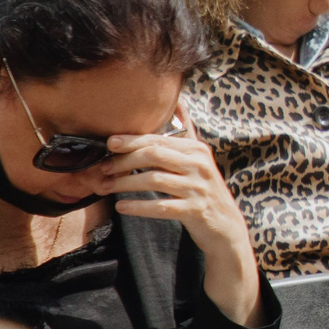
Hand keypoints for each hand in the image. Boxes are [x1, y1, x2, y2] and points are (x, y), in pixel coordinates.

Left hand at [105, 102, 259, 324]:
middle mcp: (199, 166)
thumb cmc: (204, 189)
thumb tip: (178, 102)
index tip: (109, 143)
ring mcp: (198, 188)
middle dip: (123, 161)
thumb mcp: (199, 160)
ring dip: (125, 183)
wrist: (226, 226)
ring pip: (154, 180)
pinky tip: (121, 207)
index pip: (158, 139)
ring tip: (105, 187)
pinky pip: (161, 206)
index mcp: (197, 150)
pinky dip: (139, 206)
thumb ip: (186, 134)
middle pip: (154, 155)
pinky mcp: (195, 211)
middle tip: (102, 168)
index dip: (131, 140)